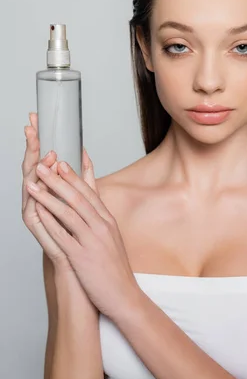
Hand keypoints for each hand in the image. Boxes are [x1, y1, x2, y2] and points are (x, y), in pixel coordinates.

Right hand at [22, 112, 70, 269]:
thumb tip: (84, 152)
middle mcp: (36, 195)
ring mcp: (32, 207)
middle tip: (31, 127)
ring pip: (29, 181)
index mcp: (46, 186)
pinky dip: (36, 191)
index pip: (40, 156)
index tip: (36, 118)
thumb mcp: (83, 195)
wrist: (79, 260)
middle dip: (31, 145)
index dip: (38, 138)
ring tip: (44, 151)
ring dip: (35, 165)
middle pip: (31, 164)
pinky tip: (37, 179)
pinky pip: (32, 204)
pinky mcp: (34, 223)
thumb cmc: (79, 229)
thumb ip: (82, 174)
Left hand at [25, 153, 140, 319]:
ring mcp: (92, 240)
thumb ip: (101, 221)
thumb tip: (93, 207)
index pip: (89, 192)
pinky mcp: (81, 256)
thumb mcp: (112, 239)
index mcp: (108, 221)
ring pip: (68, 211)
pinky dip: (49, 219)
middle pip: (77, 196)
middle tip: (43, 165)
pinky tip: (38, 210)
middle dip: (58, 179)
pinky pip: (62, 234)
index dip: (74, 175)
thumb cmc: (116, 270)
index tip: (62, 162)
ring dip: (48, 195)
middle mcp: (101, 226)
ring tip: (34, 182)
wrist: (124, 296)